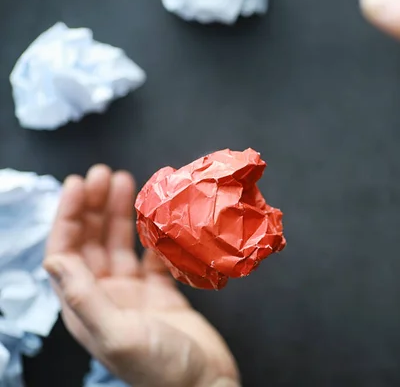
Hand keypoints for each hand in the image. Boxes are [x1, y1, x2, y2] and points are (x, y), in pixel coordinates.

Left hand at [44, 165, 238, 386]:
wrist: (206, 385)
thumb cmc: (161, 368)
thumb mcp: (118, 333)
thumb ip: (83, 297)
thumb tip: (52, 258)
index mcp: (85, 307)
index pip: (66, 252)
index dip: (69, 215)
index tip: (80, 182)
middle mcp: (105, 296)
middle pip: (92, 242)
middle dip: (96, 206)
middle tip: (106, 173)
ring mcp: (134, 293)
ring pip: (122, 244)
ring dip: (122, 214)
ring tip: (128, 182)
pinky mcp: (163, 292)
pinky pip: (154, 254)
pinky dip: (156, 234)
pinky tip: (159, 215)